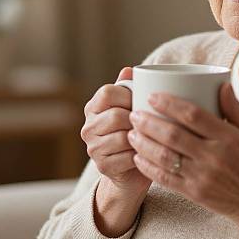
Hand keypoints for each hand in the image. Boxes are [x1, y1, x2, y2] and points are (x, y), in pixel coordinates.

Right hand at [81, 67, 151, 196]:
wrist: (133, 168)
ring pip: (122, 137)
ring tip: (150, 137)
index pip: (108, 92)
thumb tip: (128, 70)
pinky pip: (127, 157)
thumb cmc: (135, 129)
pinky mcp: (103, 167)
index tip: (141, 102)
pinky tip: (147, 152)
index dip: (128, 96)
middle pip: (116, 115)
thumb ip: (129, 87)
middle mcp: (88, 127)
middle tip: (150, 122)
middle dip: (137, 119)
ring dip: (141, 137)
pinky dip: (141, 154)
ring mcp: (93, 148)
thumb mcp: (132, 106)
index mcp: (94, 107)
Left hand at [128, 83, 238, 227]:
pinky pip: (166, 179)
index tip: (153, 96)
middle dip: (149, 123)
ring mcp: (202, 177)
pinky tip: (137, 157)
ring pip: (165, 157)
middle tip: (134, 113)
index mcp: (228, 137)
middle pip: (173, 135)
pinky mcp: (194, 193)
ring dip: (144, 144)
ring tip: (131, 133)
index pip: (193, 115)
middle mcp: (214, 156)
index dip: (170, 104)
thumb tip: (221, 83)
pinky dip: (148, 167)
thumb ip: (234, 108)